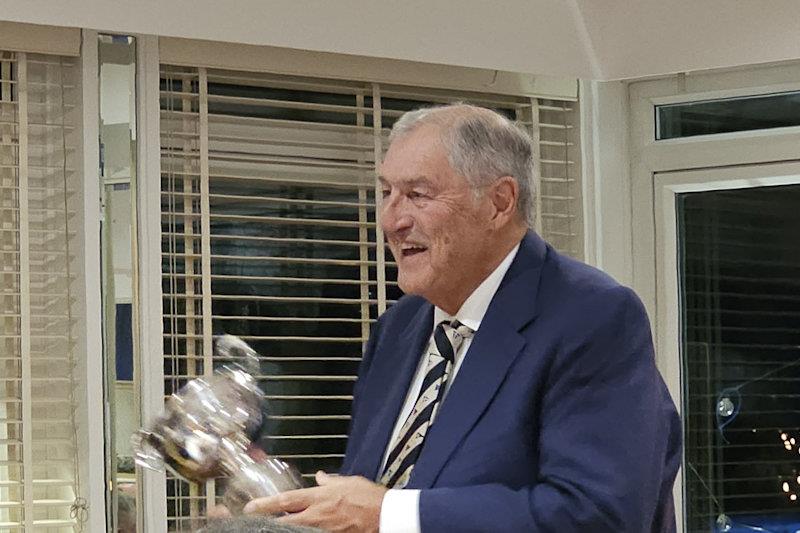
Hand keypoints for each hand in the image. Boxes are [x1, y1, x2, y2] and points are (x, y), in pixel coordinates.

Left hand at [243, 471, 387, 532]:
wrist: (386, 515)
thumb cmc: (370, 497)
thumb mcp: (349, 482)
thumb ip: (331, 481)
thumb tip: (321, 477)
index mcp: (320, 497)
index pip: (286, 500)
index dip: (266, 504)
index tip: (251, 506)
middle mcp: (317, 514)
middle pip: (285, 520)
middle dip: (267, 521)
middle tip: (252, 522)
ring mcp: (323, 530)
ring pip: (296, 531)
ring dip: (285, 528)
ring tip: (271, 527)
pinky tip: (299, 532)